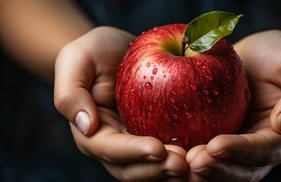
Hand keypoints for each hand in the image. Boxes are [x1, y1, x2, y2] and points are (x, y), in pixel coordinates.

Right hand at [54, 26, 186, 180]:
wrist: (115, 50)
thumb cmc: (94, 52)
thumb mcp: (76, 61)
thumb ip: (71, 93)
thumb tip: (86, 126)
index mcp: (93, 132)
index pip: (110, 149)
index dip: (132, 152)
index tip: (157, 149)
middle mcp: (115, 144)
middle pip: (133, 168)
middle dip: (157, 170)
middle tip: (183, 163)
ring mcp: (137, 142)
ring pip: (153, 168)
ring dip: (173, 173)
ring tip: (197, 167)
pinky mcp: (157, 135)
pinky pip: (170, 154)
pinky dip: (185, 159)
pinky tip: (205, 155)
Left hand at [186, 30, 280, 180]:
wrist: (259, 56)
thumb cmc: (279, 55)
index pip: (264, 151)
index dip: (240, 151)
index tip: (215, 146)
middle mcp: (260, 148)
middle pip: (241, 170)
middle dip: (217, 168)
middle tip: (192, 161)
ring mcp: (238, 147)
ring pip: (222, 169)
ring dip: (203, 170)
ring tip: (180, 162)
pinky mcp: (219, 138)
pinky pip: (207, 155)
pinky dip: (191, 158)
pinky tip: (172, 152)